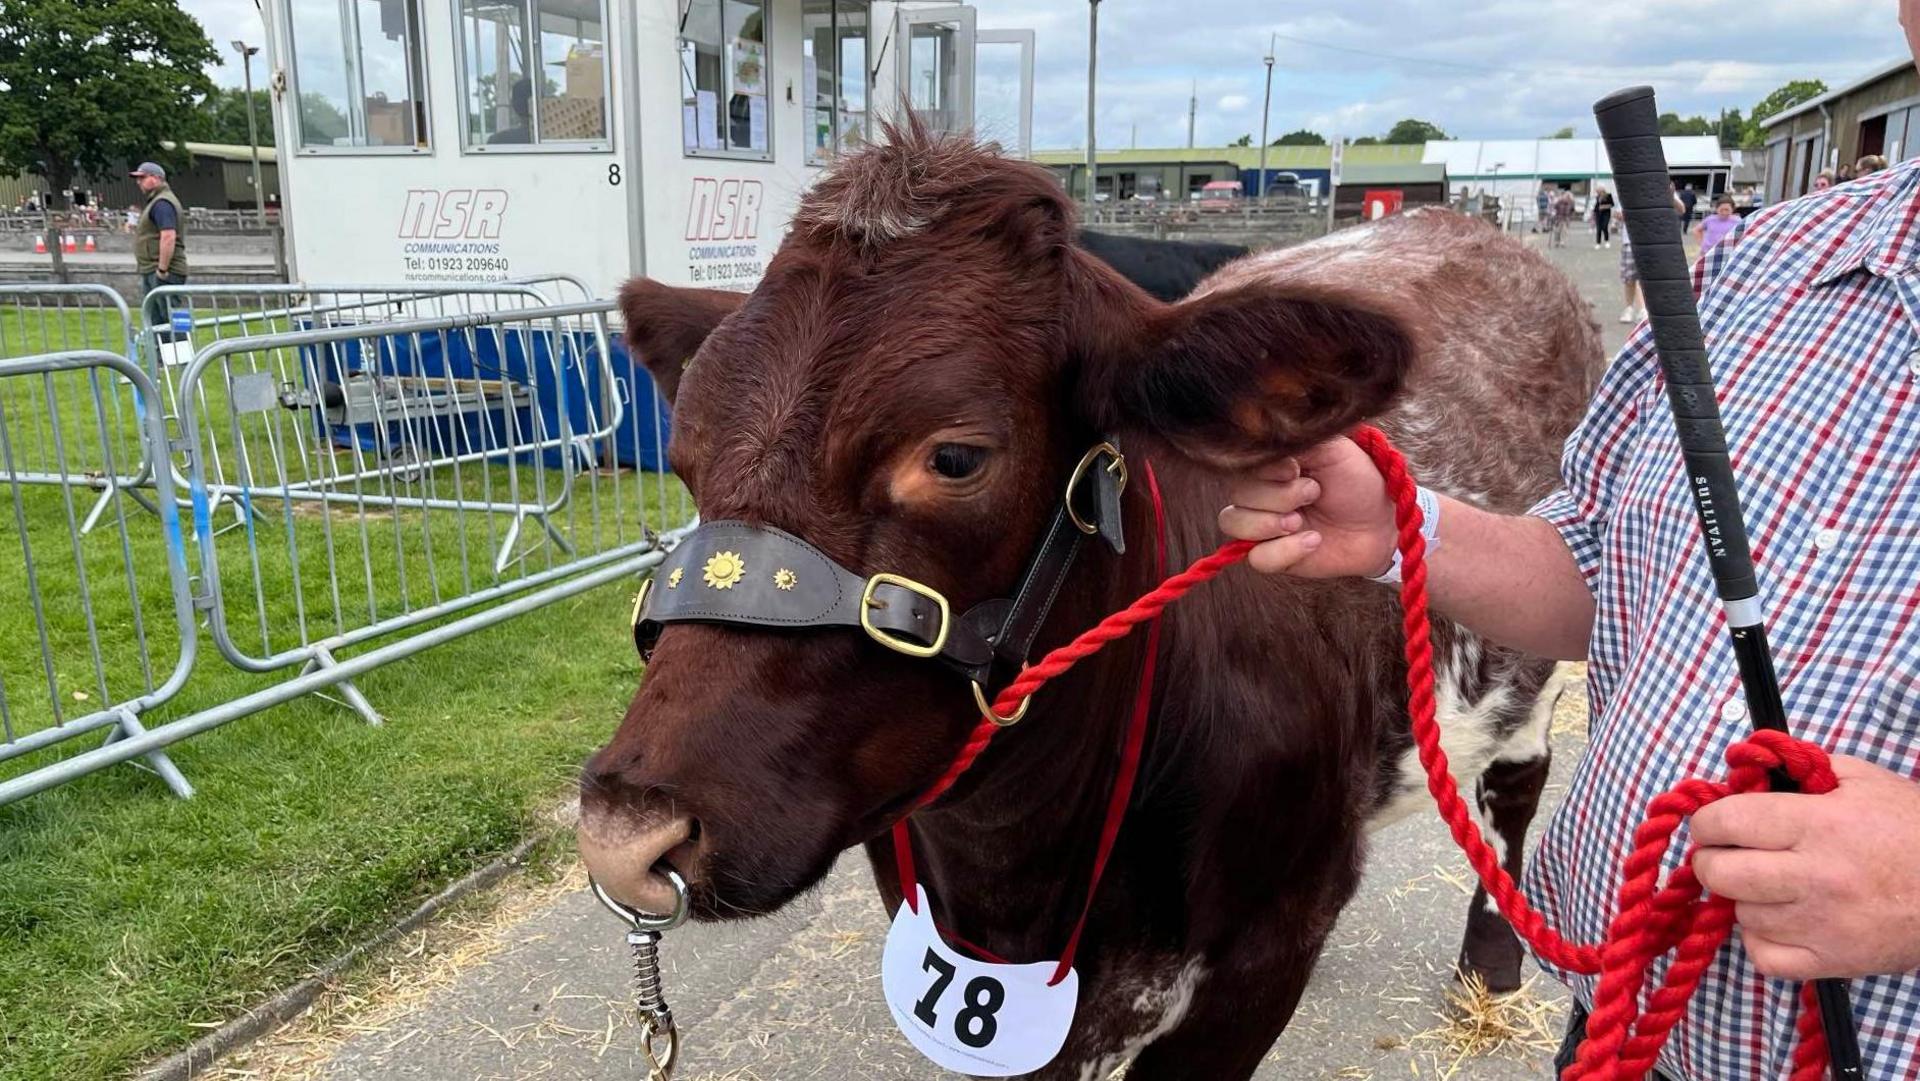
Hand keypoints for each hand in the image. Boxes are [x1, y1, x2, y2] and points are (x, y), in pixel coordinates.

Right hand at [1217, 436, 1397, 578]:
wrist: (1383, 521)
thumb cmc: (1357, 480)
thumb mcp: (1331, 449)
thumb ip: (1296, 443)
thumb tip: (1265, 448)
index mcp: (1270, 466)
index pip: (1240, 465)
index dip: (1265, 471)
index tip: (1296, 469)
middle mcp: (1261, 494)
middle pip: (1236, 495)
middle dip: (1276, 496)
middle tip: (1312, 494)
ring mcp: (1265, 526)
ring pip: (1234, 524)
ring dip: (1269, 523)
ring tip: (1301, 522)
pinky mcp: (1276, 557)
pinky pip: (1258, 558)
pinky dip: (1284, 550)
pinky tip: (1313, 542)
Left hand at [1692, 755, 1919, 979]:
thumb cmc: (1912, 830)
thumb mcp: (1862, 780)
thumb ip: (1799, 770)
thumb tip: (1743, 770)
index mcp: (1820, 824)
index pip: (1727, 821)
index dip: (1707, 820)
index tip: (1712, 822)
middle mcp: (1816, 876)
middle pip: (1721, 873)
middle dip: (1712, 858)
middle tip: (1725, 852)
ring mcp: (1823, 924)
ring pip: (1741, 914)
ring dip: (1743, 898)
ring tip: (1768, 883)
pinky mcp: (1833, 961)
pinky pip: (1764, 958)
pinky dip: (1760, 940)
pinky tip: (1778, 920)